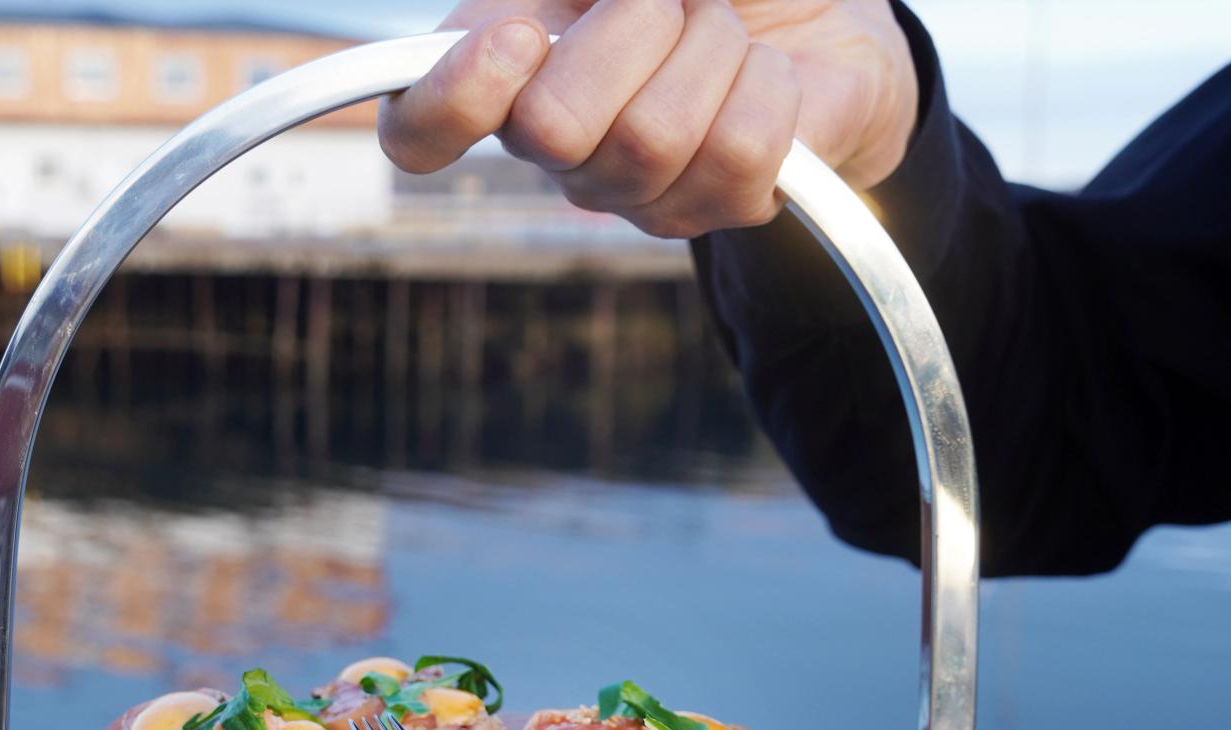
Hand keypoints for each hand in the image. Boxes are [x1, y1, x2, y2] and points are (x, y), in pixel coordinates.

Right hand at [377, 0, 917, 237]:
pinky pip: (737, 151)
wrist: (813, 11)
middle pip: (550, 126)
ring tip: (723, 35)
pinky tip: (763, 77)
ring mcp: (636, 192)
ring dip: (711, 48)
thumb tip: (575, 7)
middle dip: (633, 28)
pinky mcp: (720, 208)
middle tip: (669, 8)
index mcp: (507, 75)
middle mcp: (557, 150)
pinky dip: (767, 85)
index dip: (451, 97)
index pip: (418, 130)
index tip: (515, 36)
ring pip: (653, 135)